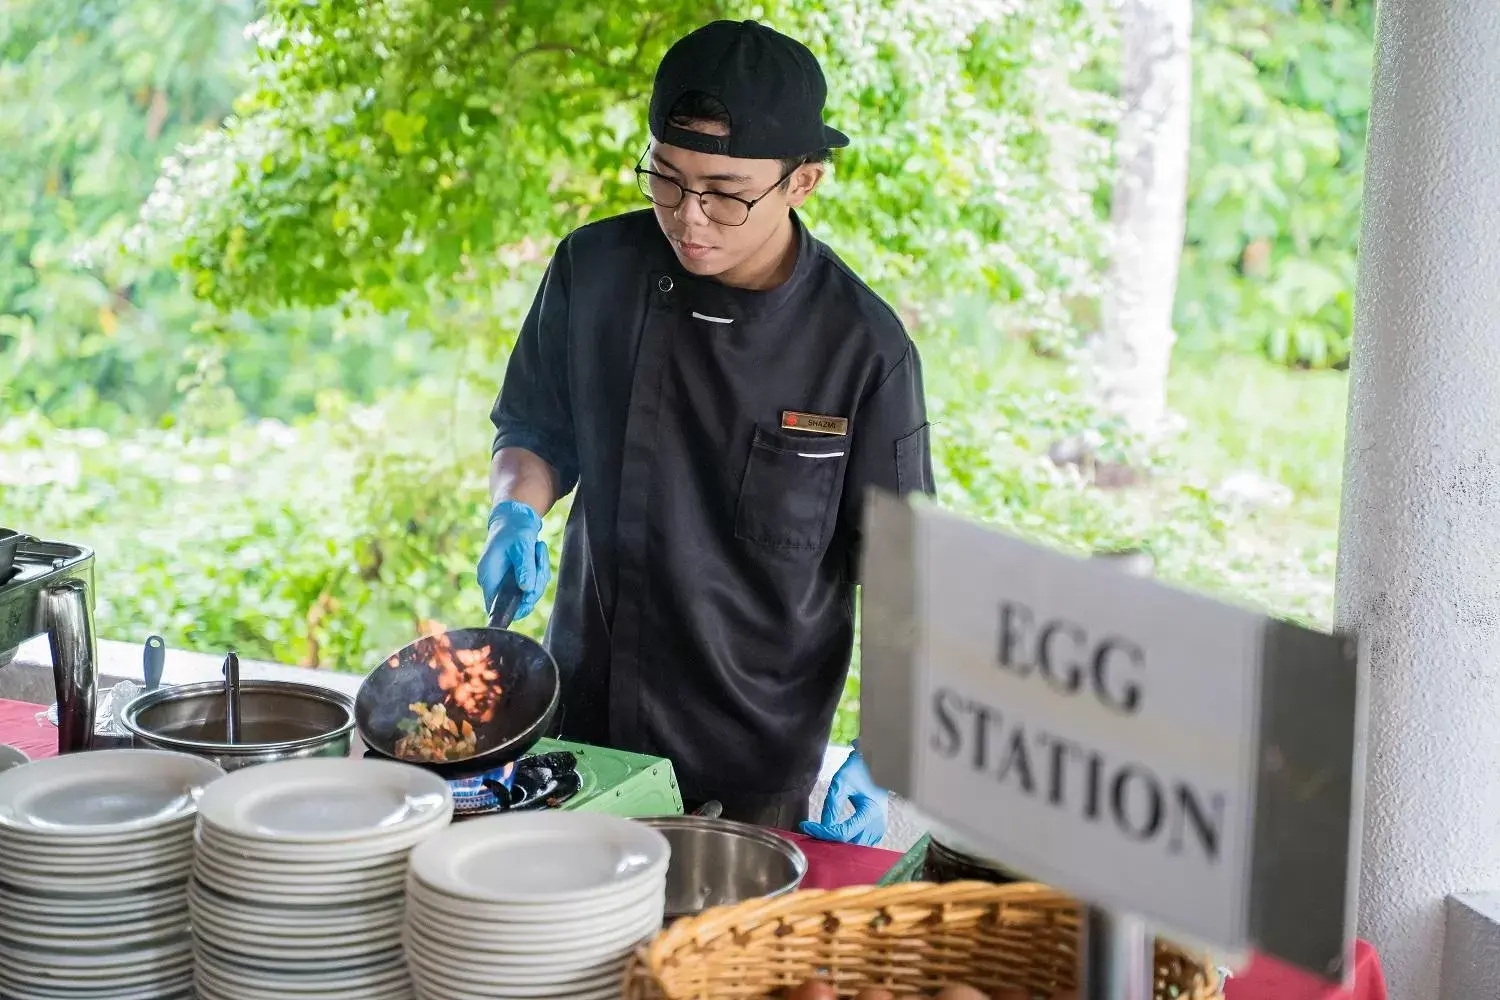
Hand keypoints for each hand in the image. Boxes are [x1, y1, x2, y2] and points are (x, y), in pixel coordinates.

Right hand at [476, 499, 549, 621]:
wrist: (515, 517)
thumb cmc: (514, 529)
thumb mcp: (521, 546)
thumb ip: (524, 568)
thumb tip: (526, 589)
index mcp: (488, 576)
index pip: (495, 607)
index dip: (514, 608)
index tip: (530, 595)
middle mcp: (495, 582)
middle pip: (518, 602)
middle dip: (535, 584)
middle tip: (540, 560)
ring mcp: (506, 581)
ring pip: (530, 592)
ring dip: (540, 573)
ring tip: (538, 550)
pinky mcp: (517, 578)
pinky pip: (534, 584)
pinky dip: (540, 570)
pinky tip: (538, 552)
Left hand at [800, 741, 886, 846]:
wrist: (875, 765)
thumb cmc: (858, 770)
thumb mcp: (842, 783)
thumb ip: (832, 806)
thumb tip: (822, 827)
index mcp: (870, 812)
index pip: (843, 833)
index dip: (823, 832)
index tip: (806, 826)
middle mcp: (877, 825)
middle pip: (849, 845)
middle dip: (829, 841)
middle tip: (811, 831)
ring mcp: (879, 830)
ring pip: (854, 848)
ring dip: (838, 844)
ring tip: (820, 833)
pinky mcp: (877, 832)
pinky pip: (860, 844)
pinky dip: (846, 842)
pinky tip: (833, 834)